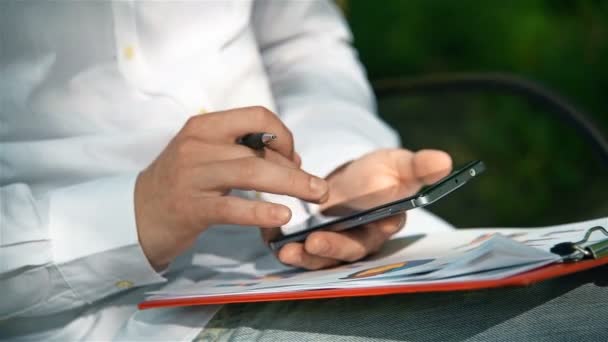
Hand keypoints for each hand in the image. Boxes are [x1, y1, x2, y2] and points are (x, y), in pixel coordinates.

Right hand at [135, 106, 328, 269]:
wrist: (135, 214)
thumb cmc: (181, 183)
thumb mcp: (205, 154)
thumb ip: (243, 150)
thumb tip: (292, 160)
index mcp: (205, 126)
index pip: (257, 116)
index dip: (283, 136)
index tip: (292, 159)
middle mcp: (198, 145)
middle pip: (260, 149)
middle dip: (297, 168)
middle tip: (321, 187)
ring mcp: (193, 176)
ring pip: (252, 173)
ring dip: (291, 184)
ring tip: (316, 196)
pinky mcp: (191, 208)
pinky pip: (233, 207)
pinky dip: (261, 211)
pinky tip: (283, 216)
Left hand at [268, 148, 451, 269]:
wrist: (352, 177)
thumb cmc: (380, 174)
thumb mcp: (398, 165)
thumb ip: (417, 167)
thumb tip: (445, 160)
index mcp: (380, 227)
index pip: (371, 237)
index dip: (355, 238)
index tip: (331, 235)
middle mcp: (355, 241)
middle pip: (342, 252)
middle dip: (325, 250)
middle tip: (308, 245)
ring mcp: (329, 241)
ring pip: (316, 257)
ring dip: (301, 256)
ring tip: (284, 250)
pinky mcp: (305, 237)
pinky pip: (292, 245)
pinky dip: (279, 242)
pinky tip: (267, 235)